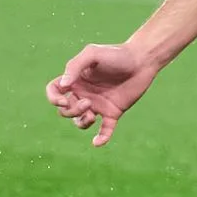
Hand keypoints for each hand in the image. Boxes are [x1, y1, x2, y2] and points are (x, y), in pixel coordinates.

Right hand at [45, 43, 161, 146]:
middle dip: (72, 111)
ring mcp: (99, 104)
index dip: (53, 98)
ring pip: (80, 121)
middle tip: (88, 102)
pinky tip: (98, 142)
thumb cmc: (117, 54)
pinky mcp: (114, 112)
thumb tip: (63, 85)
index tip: (64, 100)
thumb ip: (74, 66)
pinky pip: (105, 130)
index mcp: (76, 80)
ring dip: (82, 123)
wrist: (142, 61)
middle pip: (66, 110)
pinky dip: (101, 138)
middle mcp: (84, 93)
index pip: (54, 91)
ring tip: (92, 115)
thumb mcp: (92, 54)